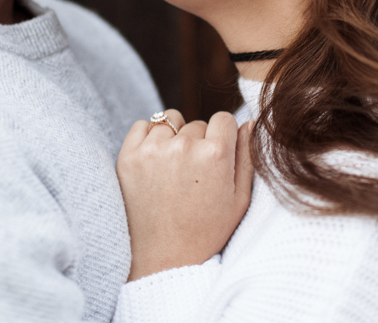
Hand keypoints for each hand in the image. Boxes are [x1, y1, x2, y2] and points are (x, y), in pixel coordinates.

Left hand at [117, 109, 253, 280]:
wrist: (164, 259)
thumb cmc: (207, 231)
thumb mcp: (240, 199)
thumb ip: (248, 156)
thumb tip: (248, 122)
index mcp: (215, 154)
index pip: (224, 119)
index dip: (223, 136)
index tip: (217, 157)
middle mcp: (184, 146)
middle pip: (198, 124)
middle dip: (199, 142)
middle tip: (194, 174)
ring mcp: (153, 150)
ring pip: (170, 121)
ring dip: (174, 137)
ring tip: (174, 168)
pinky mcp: (129, 156)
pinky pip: (142, 125)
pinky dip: (149, 137)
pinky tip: (155, 161)